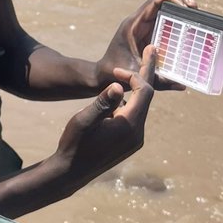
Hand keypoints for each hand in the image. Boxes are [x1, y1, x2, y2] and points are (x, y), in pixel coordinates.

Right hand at [53, 44, 156, 189]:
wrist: (71, 173)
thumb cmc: (74, 145)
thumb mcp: (84, 121)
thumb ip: (102, 103)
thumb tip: (120, 85)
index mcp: (129, 126)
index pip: (144, 92)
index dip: (134, 75)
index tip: (116, 70)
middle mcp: (137, 133)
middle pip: (146, 97)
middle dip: (145, 73)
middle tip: (151, 50)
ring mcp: (135, 140)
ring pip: (140, 107)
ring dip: (134, 89)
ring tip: (132, 70)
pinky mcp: (129, 142)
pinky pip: (134, 117)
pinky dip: (129, 103)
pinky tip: (118, 97)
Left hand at [94, 0, 195, 90]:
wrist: (102, 76)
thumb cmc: (114, 73)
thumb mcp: (138, 76)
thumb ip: (159, 81)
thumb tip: (182, 85)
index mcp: (133, 24)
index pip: (154, 2)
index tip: (186, 7)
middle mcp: (139, 22)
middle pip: (162, 2)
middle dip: (180, 1)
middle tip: (195, 9)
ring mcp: (144, 28)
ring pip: (164, 12)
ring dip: (179, 12)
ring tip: (196, 18)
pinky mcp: (148, 36)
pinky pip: (163, 25)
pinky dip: (176, 25)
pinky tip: (188, 32)